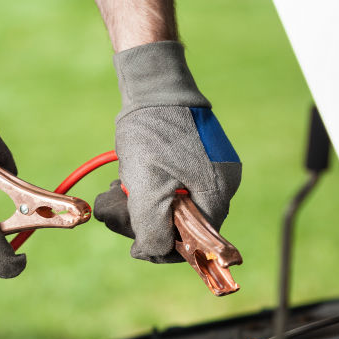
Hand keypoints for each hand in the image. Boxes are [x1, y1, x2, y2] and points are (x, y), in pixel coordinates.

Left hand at [94, 41, 240, 262]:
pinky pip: (172, 185)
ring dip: (140, 203)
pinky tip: (127, 177)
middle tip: (116, 206)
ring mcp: (211, 168)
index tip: (134, 240)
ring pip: (173, 205)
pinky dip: (148, 186)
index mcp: (218, 194)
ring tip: (118, 187)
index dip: (163, 247)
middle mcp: (222, 184)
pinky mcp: (196, 156)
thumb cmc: (153, 133)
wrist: (154, 84)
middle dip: (145, 220)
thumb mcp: (148, 190)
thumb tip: (152, 254)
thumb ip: (152, 231)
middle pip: (183, 225)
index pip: (196, 242)